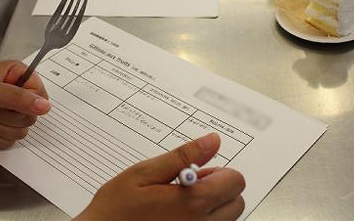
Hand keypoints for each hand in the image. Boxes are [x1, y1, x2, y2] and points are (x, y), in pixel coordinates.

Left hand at [0, 61, 50, 147]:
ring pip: (22, 130)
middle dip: (8, 118)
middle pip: (32, 115)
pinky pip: (11, 140)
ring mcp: (8, 111)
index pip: (40, 93)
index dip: (27, 103)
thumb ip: (17, 98)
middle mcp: (16, 92)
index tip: (7, 103)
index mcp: (16, 75)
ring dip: (0, 128)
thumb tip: (44, 105)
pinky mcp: (1, 126)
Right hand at [74, 133, 245, 220]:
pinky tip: (177, 216)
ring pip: (226, 219)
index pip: (235, 181)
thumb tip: (212, 141)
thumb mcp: (145, 173)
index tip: (196, 172)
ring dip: (212, 207)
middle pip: (236, 202)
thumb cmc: (116, 208)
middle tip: (188, 186)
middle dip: (218, 189)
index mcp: (192, 203)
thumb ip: (183, 156)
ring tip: (180, 203)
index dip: (218, 171)